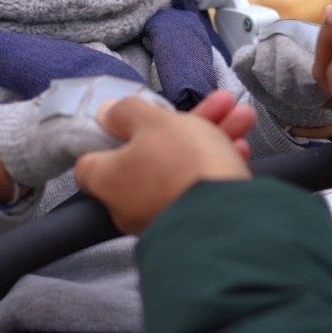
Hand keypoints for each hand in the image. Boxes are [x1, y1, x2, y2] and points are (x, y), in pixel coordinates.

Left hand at [74, 90, 254, 233]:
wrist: (229, 219)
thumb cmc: (183, 164)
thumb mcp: (154, 122)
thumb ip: (127, 112)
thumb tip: (106, 112)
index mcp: (106, 178)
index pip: (91, 157)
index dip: (111, 133)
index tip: (131, 118)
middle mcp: (127, 203)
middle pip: (149, 154)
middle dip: (184, 125)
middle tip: (210, 106)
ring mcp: (160, 216)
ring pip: (180, 168)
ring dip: (209, 139)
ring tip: (240, 117)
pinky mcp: (190, 226)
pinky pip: (197, 189)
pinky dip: (215, 167)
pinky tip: (239, 149)